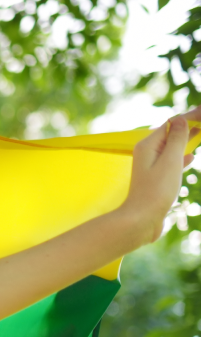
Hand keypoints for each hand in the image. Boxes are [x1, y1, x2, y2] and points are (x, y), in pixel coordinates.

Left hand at [121, 106, 199, 244]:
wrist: (141, 220)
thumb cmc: (156, 190)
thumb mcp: (170, 160)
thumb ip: (176, 139)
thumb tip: (179, 119)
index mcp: (148, 146)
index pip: (171, 124)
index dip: (189, 116)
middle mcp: (147, 154)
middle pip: (171, 134)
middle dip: (188, 126)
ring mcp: (150, 168)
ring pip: (172, 148)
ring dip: (186, 140)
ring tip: (200, 131)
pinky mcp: (156, 181)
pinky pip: (171, 163)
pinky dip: (181, 157)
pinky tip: (191, 157)